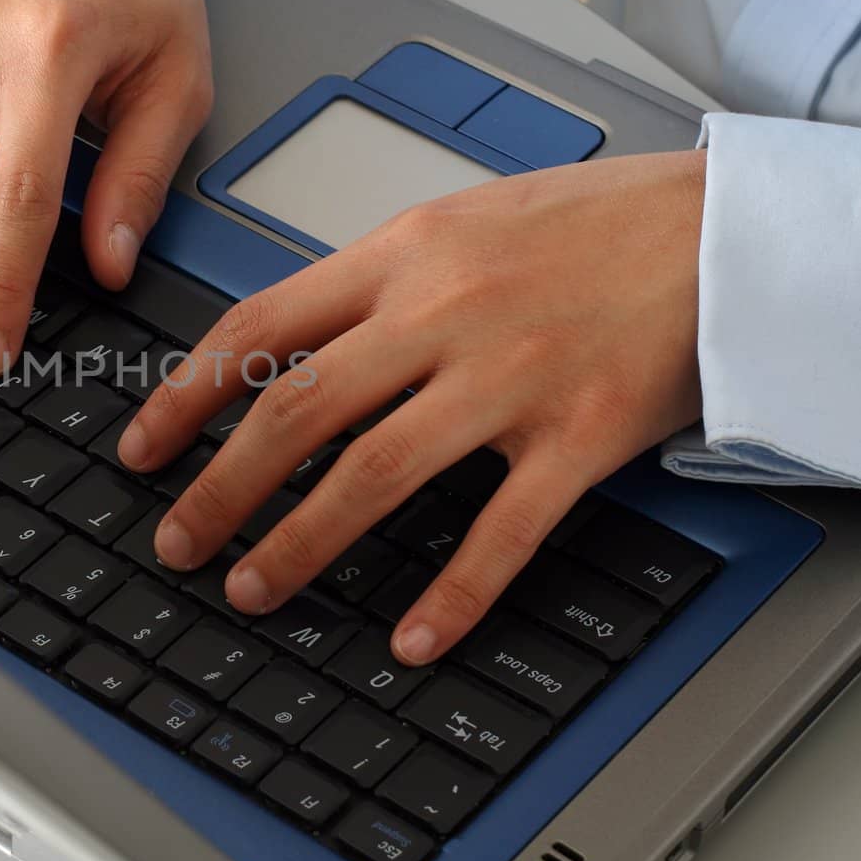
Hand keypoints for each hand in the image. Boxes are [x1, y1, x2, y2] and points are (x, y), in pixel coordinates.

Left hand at [118, 150, 706, 664]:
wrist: (714, 228)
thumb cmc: (585, 224)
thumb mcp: (454, 224)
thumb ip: (370, 282)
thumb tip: (285, 338)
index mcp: (400, 258)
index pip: (259, 326)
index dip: (187, 395)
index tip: (145, 446)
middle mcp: (441, 315)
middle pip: (296, 410)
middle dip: (219, 485)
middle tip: (176, 540)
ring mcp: (508, 377)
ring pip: (374, 471)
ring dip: (300, 541)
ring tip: (252, 588)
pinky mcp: (578, 435)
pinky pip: (502, 529)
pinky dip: (452, 592)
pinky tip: (412, 637)